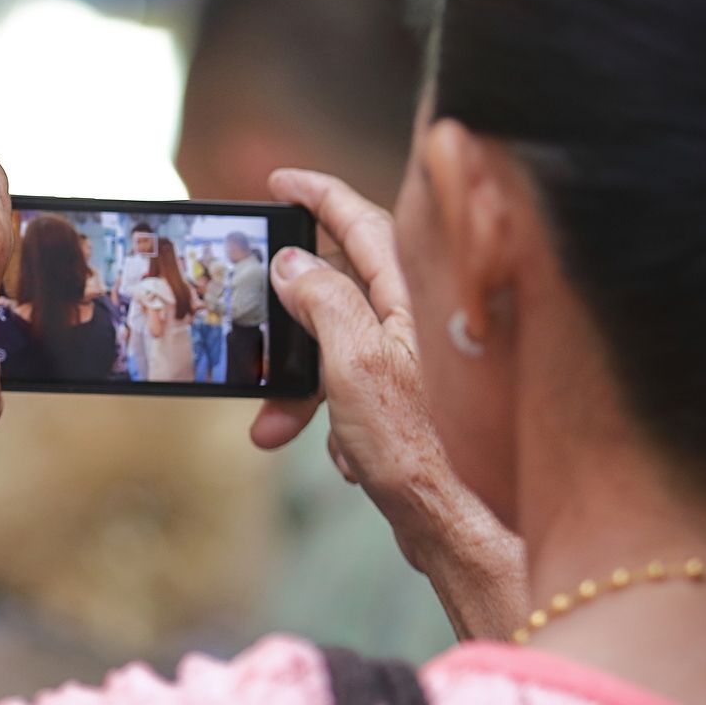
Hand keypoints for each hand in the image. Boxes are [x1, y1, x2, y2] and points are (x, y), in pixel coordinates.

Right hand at [250, 169, 434, 509]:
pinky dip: (332, 418)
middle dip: (286, 325)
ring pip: (334, 348)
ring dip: (298, 388)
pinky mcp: (409, 397)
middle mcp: (417, 317)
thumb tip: (293, 264)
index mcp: (412, 293)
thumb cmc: (419, 446)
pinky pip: (351, 388)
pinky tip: (342, 457)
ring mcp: (414, 357)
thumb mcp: (354, 364)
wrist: (455, 522)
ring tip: (275, 427)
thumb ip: (323, 303)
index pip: (361, 220)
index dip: (317, 195)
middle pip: (336, 290)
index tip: (279, 182)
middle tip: (250, 334)